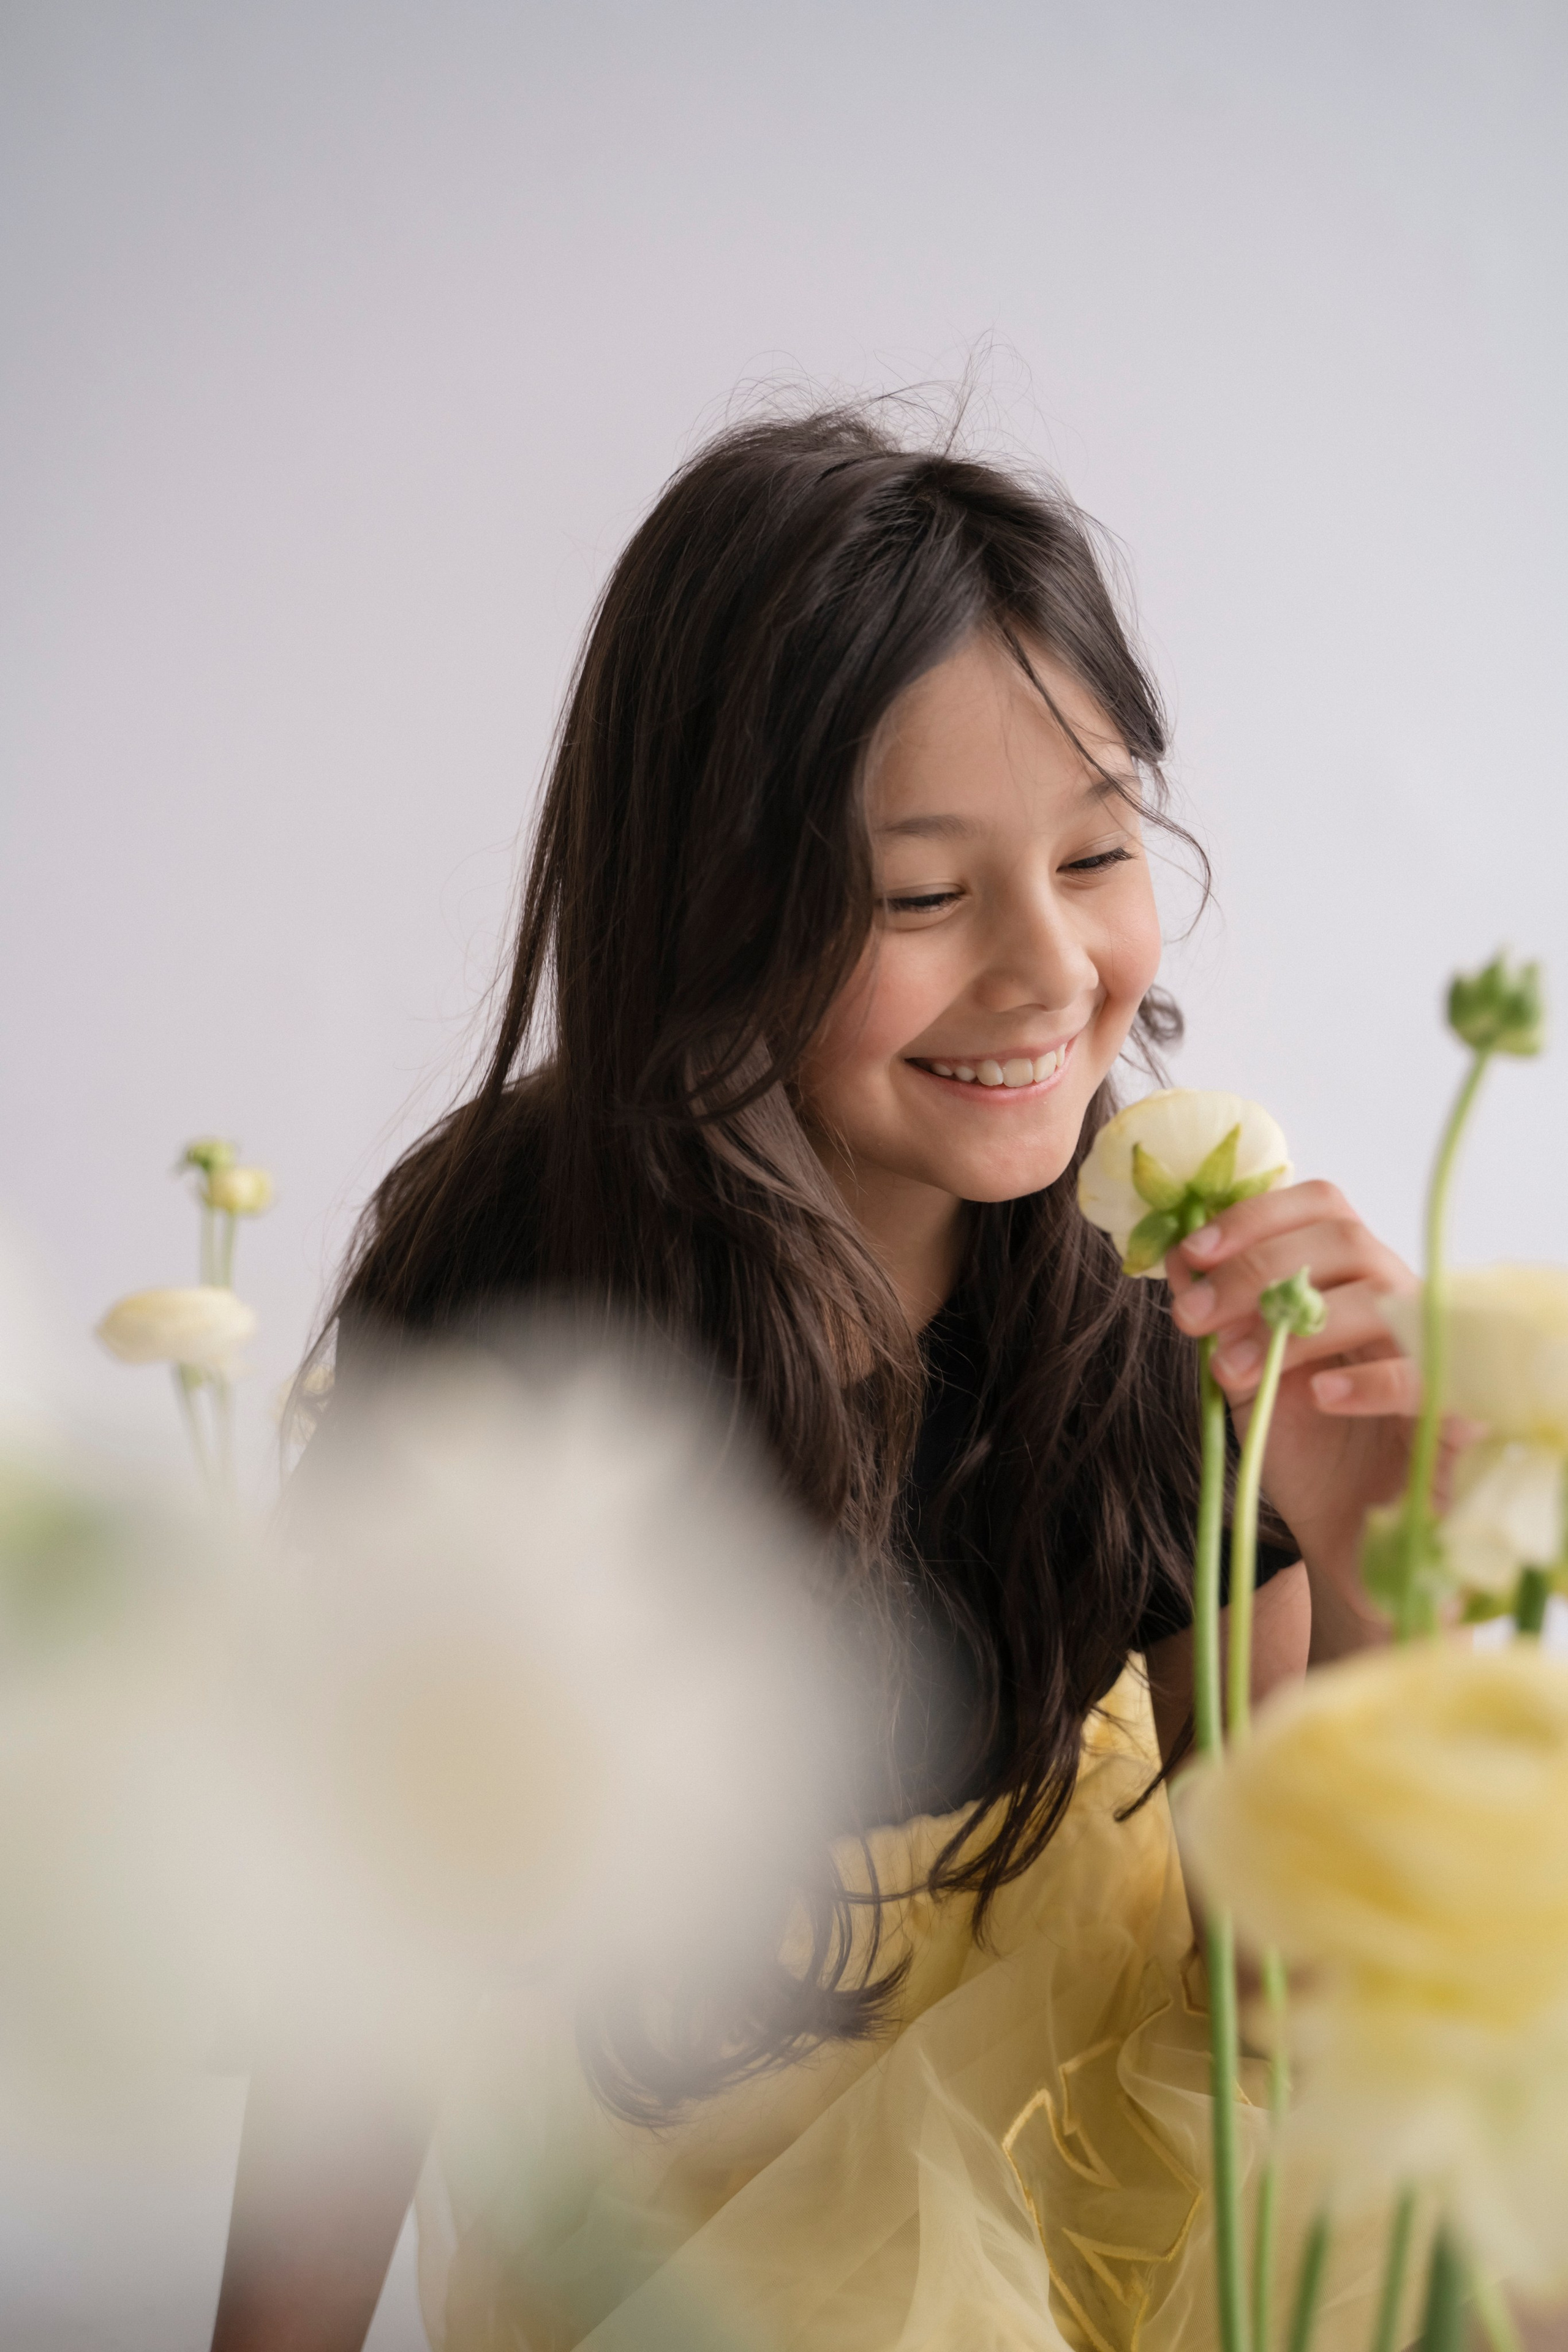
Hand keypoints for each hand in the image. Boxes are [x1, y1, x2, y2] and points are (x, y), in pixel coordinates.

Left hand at [1164, 1181, 1420, 1636]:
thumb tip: (1179, 1257)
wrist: (1345, 1535)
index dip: (1256, 1217)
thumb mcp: (1242, 1376)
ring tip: (1233, 1371)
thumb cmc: (1302, 1448)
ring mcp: (1432, 1348)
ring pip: (1379, 1296)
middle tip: (1192, 1319)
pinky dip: (1368, 1380)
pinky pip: (1426, 1375)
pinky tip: (1320, 1396)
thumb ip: (1217, 1318)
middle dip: (1255, 1270)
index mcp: (1349, 1278)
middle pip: (1343, 1239)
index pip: (1322, 1205)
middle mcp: (1397, 1298)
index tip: (1193, 1252)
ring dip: (1293, 1325)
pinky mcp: (1456, 1409)